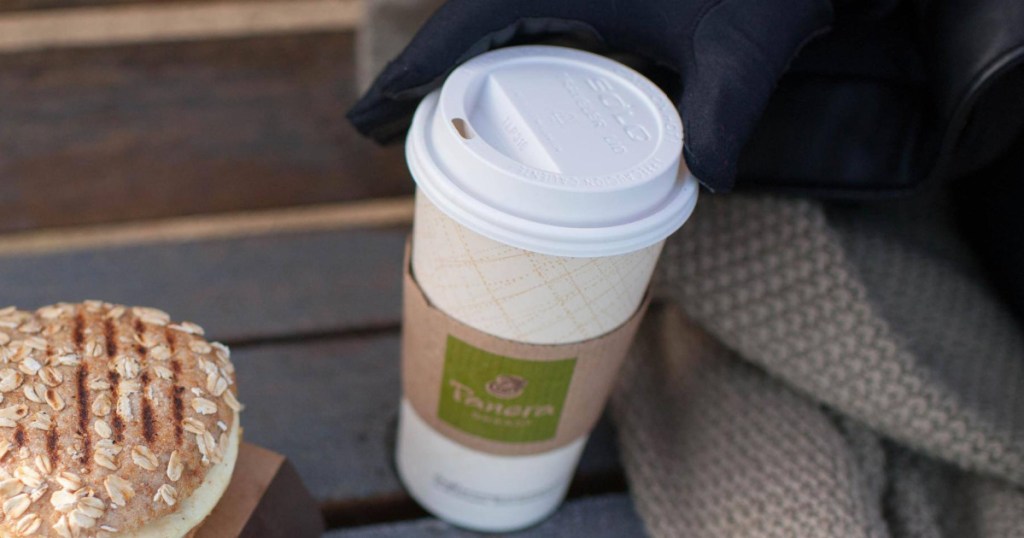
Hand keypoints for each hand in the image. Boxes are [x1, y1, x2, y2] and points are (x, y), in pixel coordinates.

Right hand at [347, 0, 832, 192]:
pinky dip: (503, 65)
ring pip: (497, 27)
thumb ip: (725, 113)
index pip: (468, 24)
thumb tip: (703, 182)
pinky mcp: (601, 4)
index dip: (412, 71)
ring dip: (459, 72)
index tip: (367, 116)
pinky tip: (503, 100)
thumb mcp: (746, 48)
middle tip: (382, 132)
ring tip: (424, 122)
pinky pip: (531, 29)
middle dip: (423, 78)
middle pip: (469, 28)